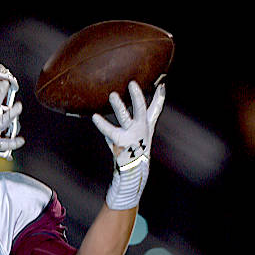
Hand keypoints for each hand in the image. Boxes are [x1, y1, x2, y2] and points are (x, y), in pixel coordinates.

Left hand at [91, 81, 165, 209]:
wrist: (132, 170)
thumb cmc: (133, 148)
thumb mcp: (140, 132)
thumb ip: (140, 116)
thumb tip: (142, 104)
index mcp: (145, 126)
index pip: (155, 109)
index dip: (159, 97)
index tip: (160, 84)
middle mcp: (140, 129)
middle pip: (141, 110)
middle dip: (137, 96)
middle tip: (132, 84)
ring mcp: (131, 136)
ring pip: (125, 118)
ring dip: (119, 106)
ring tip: (112, 95)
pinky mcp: (120, 143)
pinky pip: (109, 131)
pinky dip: (102, 124)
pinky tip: (95, 116)